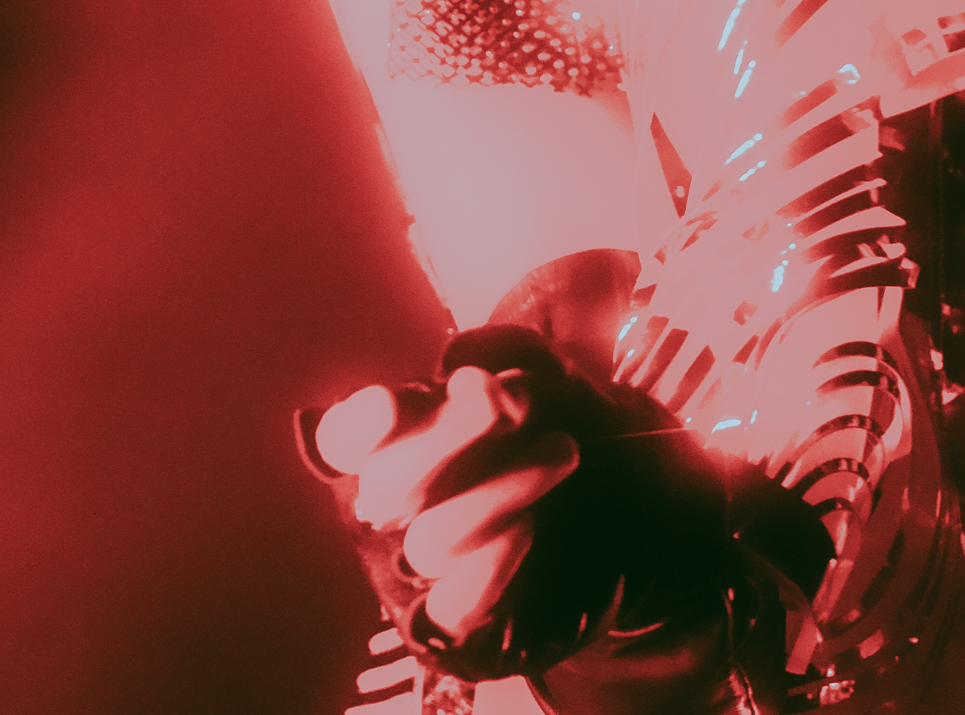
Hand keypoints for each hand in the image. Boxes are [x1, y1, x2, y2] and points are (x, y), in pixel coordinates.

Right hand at [310, 364, 581, 638]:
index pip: (344, 439)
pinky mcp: (458, 615)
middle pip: (388, 484)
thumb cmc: (556, 421)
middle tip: (514, 399)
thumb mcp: (544, 370)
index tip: (396, 400)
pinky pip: (456, 604)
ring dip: (501, 490)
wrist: (619, 502)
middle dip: (451, 436)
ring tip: (565, 450)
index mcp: (392, 442)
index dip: (362, 424)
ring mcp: (422, 565)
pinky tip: (529, 527)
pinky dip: (492, 565)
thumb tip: (462, 356)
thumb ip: (508, 349)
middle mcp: (394, 507)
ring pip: (431, 542)